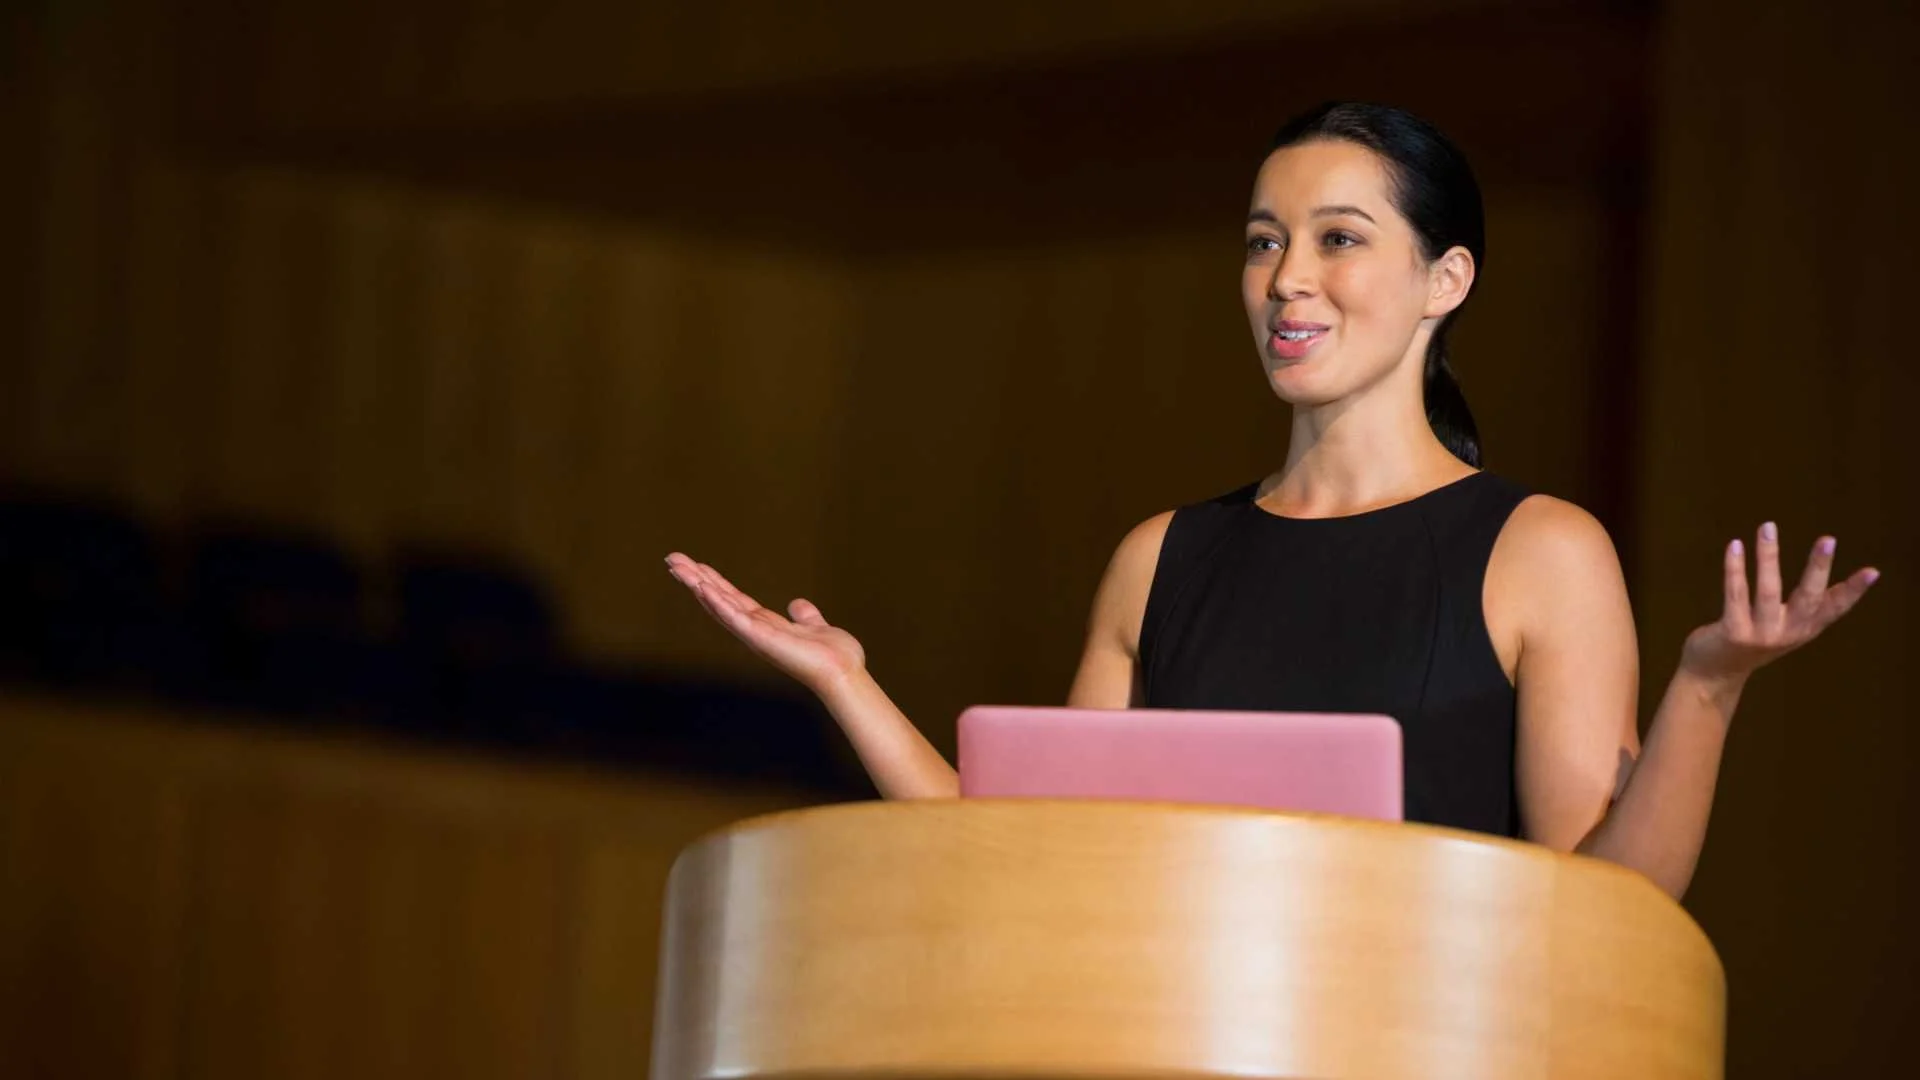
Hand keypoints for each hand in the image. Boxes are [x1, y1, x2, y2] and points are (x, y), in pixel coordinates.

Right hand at [665, 553, 865, 694]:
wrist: (843, 671)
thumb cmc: (833, 656)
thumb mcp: (816, 627)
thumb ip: (805, 616)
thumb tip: (797, 604)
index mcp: (765, 625)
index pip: (733, 599)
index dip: (714, 582)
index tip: (695, 565)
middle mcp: (754, 630)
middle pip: (718, 599)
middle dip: (695, 579)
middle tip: (671, 559)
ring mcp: (755, 634)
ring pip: (719, 604)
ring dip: (697, 585)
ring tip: (676, 566)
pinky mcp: (760, 638)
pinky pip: (734, 617)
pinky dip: (717, 602)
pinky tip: (701, 587)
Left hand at [1681, 522, 1879, 683]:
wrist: (1715, 675)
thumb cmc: (1753, 642)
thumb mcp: (1787, 627)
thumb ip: (1809, 607)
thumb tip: (1838, 577)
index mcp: (1803, 629)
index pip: (1835, 608)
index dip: (1853, 591)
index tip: (1873, 571)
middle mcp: (1787, 633)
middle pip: (1808, 597)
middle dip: (1818, 568)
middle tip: (1828, 539)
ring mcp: (1760, 634)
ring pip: (1768, 591)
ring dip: (1768, 556)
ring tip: (1768, 527)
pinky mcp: (1733, 632)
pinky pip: (1735, 594)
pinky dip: (1735, 568)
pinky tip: (1735, 545)